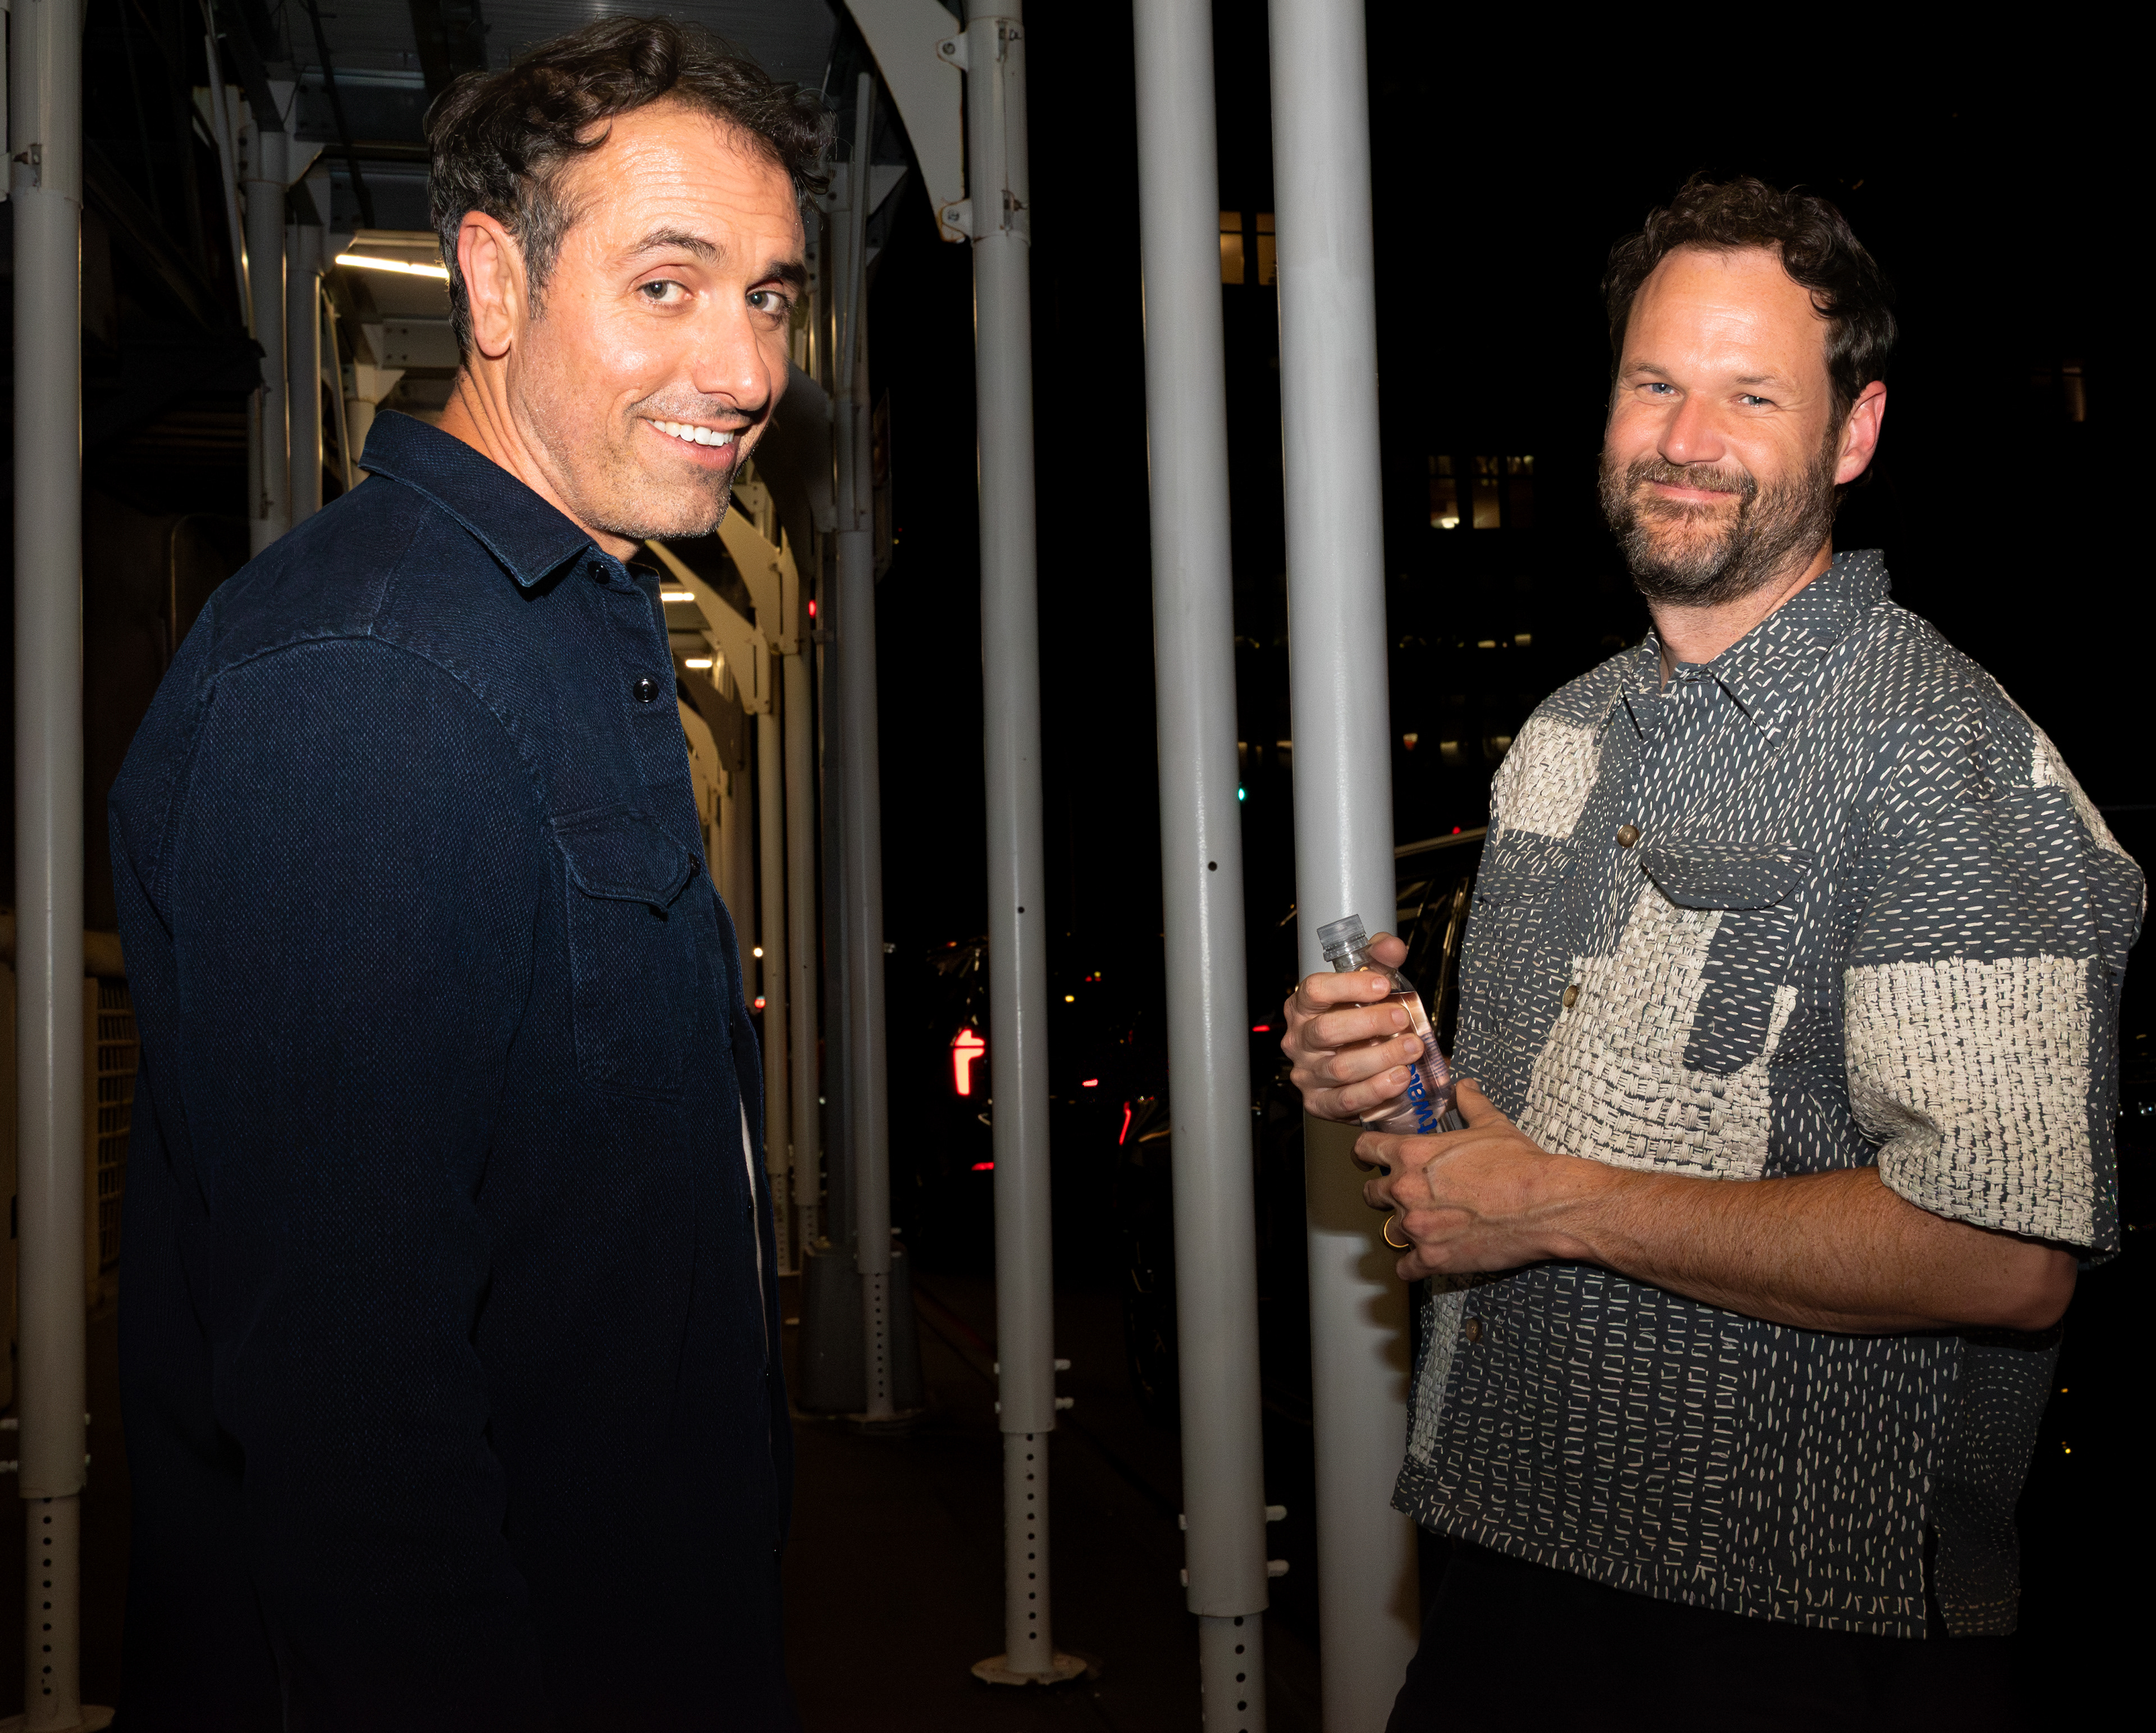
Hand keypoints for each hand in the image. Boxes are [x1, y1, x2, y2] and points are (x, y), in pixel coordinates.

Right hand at [1280, 931, 1423, 1121]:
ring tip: (1411, 1049)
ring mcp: (1307, 1073)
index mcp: (1303, 1007)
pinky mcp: (1319, 1102)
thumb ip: (1380, 960)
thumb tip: (1392, 947)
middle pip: (1326, 1031)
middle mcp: (1300, 1040)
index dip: (1349, 986)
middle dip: (1369, 1023)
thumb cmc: (1357, 1019)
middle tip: (1402, 1018)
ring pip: (1340, 1069)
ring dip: (1381, 1058)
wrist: (1354, 1063)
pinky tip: (1398, 1079)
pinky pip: (1344, 1101)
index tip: (1383, 984)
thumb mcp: (1368, 985)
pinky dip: (1375, 1091)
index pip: (1314, 990)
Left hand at [1356, 1080, 1601, 1280]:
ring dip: (1403, 1230)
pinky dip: (1413, 1265)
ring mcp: (1416, 1227)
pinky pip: (1404, 1269)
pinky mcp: (1432, 1258)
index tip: (1366, 1160)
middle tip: (1407, 1197)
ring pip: (1388, 1231)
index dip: (1364, 1153)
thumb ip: (1470, 1103)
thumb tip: (1465, 1087)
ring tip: (1425, 1227)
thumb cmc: (1519, 1164)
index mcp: (1412, 1154)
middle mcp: (1405, 1190)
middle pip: (1371, 1193)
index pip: (1364, 1149)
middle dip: (1385, 1194)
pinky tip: (1426, 1259)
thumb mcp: (1492, 1124)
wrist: (1545, 1203)